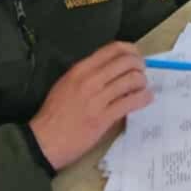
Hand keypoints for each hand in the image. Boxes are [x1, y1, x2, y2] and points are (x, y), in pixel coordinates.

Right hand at [30, 42, 151, 170]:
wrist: (45, 140)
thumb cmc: (54, 114)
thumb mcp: (65, 84)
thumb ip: (87, 74)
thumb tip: (111, 69)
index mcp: (80, 69)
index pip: (112, 49)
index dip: (131, 50)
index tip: (136, 56)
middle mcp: (90, 80)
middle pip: (126, 62)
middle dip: (140, 65)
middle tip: (142, 72)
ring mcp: (97, 99)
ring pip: (132, 80)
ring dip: (143, 82)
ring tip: (143, 87)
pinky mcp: (104, 118)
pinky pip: (131, 102)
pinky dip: (143, 98)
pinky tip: (146, 98)